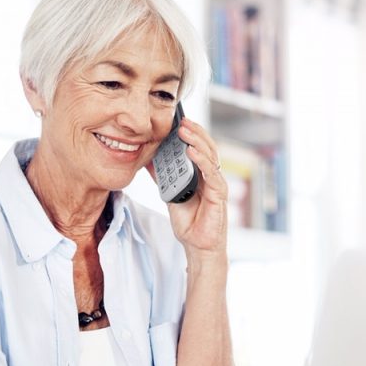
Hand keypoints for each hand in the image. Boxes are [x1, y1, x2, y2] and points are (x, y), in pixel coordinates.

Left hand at [147, 118, 228, 255]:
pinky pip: (211, 173)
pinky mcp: (218, 194)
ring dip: (197, 141)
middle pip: (206, 146)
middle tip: (180, 121)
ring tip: (184, 131)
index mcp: (200, 173)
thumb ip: (162, 177)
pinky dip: (201, 160)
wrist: (196, 245)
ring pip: (210, 155)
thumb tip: (147, 160)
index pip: (199, 147)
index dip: (190, 133)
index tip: (177, 120)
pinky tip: (191, 151)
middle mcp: (210, 175)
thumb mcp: (169, 194)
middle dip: (194, 132)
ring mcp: (216, 183)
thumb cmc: (188, 221)